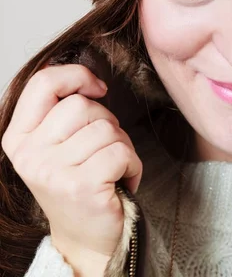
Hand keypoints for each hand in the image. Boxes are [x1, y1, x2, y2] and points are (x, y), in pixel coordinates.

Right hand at [1, 65, 141, 274]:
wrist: (86, 237)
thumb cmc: (79, 184)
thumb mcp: (59, 146)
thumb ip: (62, 111)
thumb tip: (89, 79)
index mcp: (19, 138)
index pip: (42, 84)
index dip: (75, 75)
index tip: (97, 88)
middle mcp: (29, 154)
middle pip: (83, 105)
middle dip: (107, 122)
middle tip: (104, 151)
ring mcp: (52, 171)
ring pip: (107, 128)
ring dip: (122, 146)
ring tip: (112, 169)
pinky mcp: (80, 186)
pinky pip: (121, 151)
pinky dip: (132, 164)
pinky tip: (122, 181)